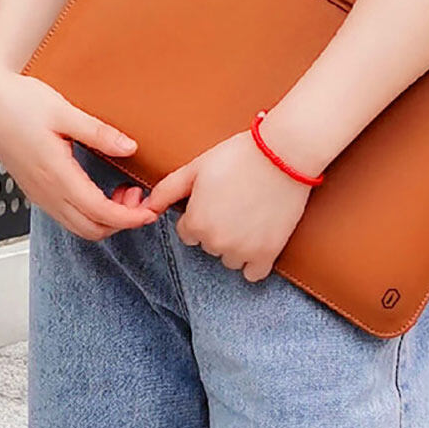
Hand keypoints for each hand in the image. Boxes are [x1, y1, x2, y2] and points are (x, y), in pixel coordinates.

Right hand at [0, 60, 156, 240]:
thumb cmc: (20, 103)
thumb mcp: (64, 111)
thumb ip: (98, 133)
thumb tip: (130, 148)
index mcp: (55, 174)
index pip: (99, 212)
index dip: (129, 217)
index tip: (151, 210)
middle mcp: (46, 191)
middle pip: (91, 229)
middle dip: (122, 221)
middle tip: (141, 198)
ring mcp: (39, 194)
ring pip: (79, 226)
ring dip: (106, 219)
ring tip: (124, 191)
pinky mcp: (36, 191)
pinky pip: (67, 216)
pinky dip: (90, 214)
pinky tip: (101, 190)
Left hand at [139, 129, 313, 281]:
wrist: (282, 154)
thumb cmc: (237, 156)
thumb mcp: (195, 168)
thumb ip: (166, 190)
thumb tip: (146, 208)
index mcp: (196, 222)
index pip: (188, 232)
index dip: (200, 213)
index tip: (216, 197)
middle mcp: (216, 242)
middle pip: (209, 244)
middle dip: (218, 227)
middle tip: (235, 201)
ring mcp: (243, 250)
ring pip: (230, 258)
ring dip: (236, 244)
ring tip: (250, 214)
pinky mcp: (268, 253)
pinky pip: (253, 273)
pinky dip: (255, 261)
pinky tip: (259, 239)